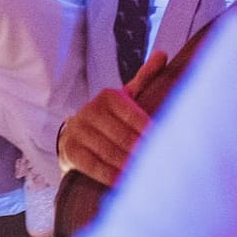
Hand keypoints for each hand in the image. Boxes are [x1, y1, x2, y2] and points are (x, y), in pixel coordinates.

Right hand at [56, 51, 165, 185]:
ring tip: (145, 175)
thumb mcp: (125, 98)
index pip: (134, 115)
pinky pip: (92, 165)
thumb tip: (163, 53)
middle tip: (160, 163)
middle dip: (141, 151)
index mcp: (109, 96)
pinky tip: (123, 183)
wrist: (74, 138)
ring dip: (127, 165)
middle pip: (122, 135)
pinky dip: (109, 175)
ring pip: (108, 151)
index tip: (166, 143)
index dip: (149, 131)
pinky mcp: (69, 151)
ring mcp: (78, 131)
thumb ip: (145, 78)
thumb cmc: (109, 119)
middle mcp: (90, 110)